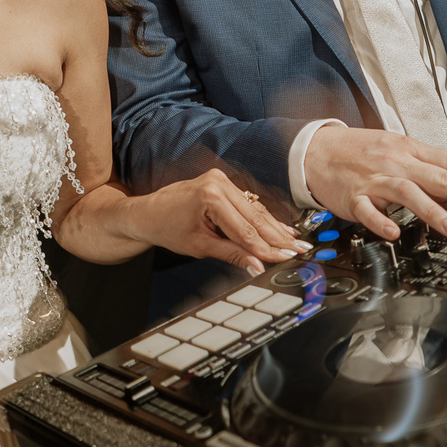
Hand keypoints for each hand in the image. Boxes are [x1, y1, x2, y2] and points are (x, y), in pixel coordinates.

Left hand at [121, 170, 310, 274]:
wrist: (145, 213)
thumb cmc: (165, 227)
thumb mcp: (200, 246)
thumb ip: (232, 254)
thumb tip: (256, 266)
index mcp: (211, 196)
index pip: (246, 229)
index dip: (268, 247)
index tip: (286, 257)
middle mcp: (219, 182)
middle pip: (255, 216)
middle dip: (278, 237)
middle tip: (300, 249)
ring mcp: (221, 179)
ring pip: (254, 210)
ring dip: (274, 228)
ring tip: (295, 241)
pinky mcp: (222, 183)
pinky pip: (246, 204)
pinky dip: (261, 218)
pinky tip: (279, 228)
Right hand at [304, 125, 446, 240]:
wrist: (319, 150)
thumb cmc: (363, 152)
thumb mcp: (399, 150)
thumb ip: (428, 168)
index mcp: (411, 150)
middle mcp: (396, 163)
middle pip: (438, 178)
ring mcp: (374, 180)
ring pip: (407, 193)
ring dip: (431, 210)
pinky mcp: (353, 196)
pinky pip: (368, 210)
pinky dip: (380, 220)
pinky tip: (393, 232)